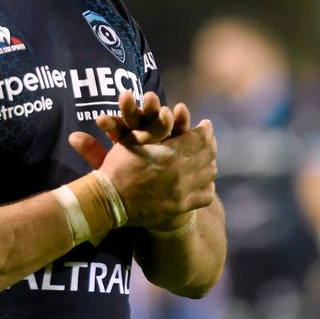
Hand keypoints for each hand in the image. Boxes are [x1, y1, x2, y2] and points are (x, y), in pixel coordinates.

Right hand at [68, 92, 216, 229]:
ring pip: (209, 174)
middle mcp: (181, 173)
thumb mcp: (132, 141)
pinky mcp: (181, 207)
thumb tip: (168, 111)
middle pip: (208, 155)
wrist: (109, 201)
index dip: (205, 129)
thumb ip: (154, 127)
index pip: (199, 139)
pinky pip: (205, 196)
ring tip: (206, 157)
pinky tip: (203, 180)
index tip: (205, 124)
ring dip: (210, 162)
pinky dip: (208, 186)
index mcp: (170, 154)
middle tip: (207, 138)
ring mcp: (183, 192)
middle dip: (210, 143)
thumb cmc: (118, 166)